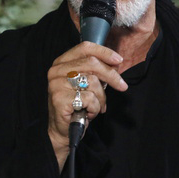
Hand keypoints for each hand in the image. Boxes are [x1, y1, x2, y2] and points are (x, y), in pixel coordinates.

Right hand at [46, 42, 126, 169]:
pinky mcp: (59, 98)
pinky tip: (89, 113)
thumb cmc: (77, 105)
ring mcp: (56, 84)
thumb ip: (97, 71)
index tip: (119, 61)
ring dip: (101, 98)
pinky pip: (89, 98)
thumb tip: (116, 63)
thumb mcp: (86, 84)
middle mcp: (56, 71)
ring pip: (92, 82)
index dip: (104, 52)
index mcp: (62, 62)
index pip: (85, 48)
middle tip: (122, 86)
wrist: (63, 130)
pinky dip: (95, 108)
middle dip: (111, 75)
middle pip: (92, 63)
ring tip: (97, 106)